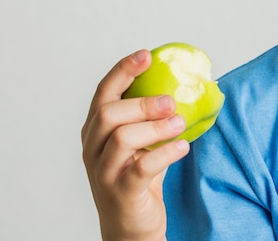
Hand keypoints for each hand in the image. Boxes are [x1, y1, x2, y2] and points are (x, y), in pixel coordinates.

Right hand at [81, 49, 189, 240]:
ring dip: (156, 127)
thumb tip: (184, 88)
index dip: (123, 70)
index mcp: (96, 131)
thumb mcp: (142, 144)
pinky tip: (182, 147)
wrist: (131, 227)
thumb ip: (151, 119)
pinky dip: (165, 153)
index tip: (146, 55)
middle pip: (109, 113)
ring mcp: (104, 171)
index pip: (103, 93)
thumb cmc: (138, 178)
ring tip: (180, 124)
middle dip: (143, 102)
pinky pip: (141, 167)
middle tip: (172, 101)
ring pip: (122, 138)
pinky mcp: (121, 192)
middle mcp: (93, 148)